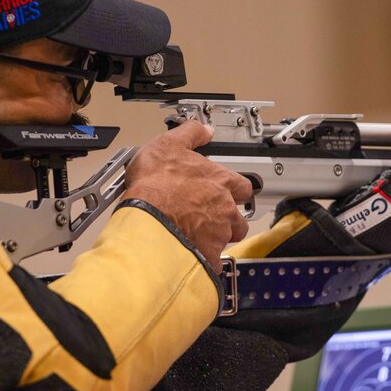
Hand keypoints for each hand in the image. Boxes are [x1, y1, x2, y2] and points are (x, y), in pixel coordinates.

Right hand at [124, 120, 252, 264]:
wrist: (148, 221)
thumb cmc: (156, 186)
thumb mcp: (168, 145)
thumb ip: (190, 134)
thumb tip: (203, 128)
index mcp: (220, 182)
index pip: (242, 185)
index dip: (234, 189)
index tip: (226, 190)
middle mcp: (226, 209)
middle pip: (240, 216)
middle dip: (231, 218)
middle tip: (212, 217)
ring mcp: (219, 234)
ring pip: (228, 238)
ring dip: (218, 238)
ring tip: (199, 236)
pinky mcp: (208, 256)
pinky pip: (212, 261)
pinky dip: (205, 260)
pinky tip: (191, 256)